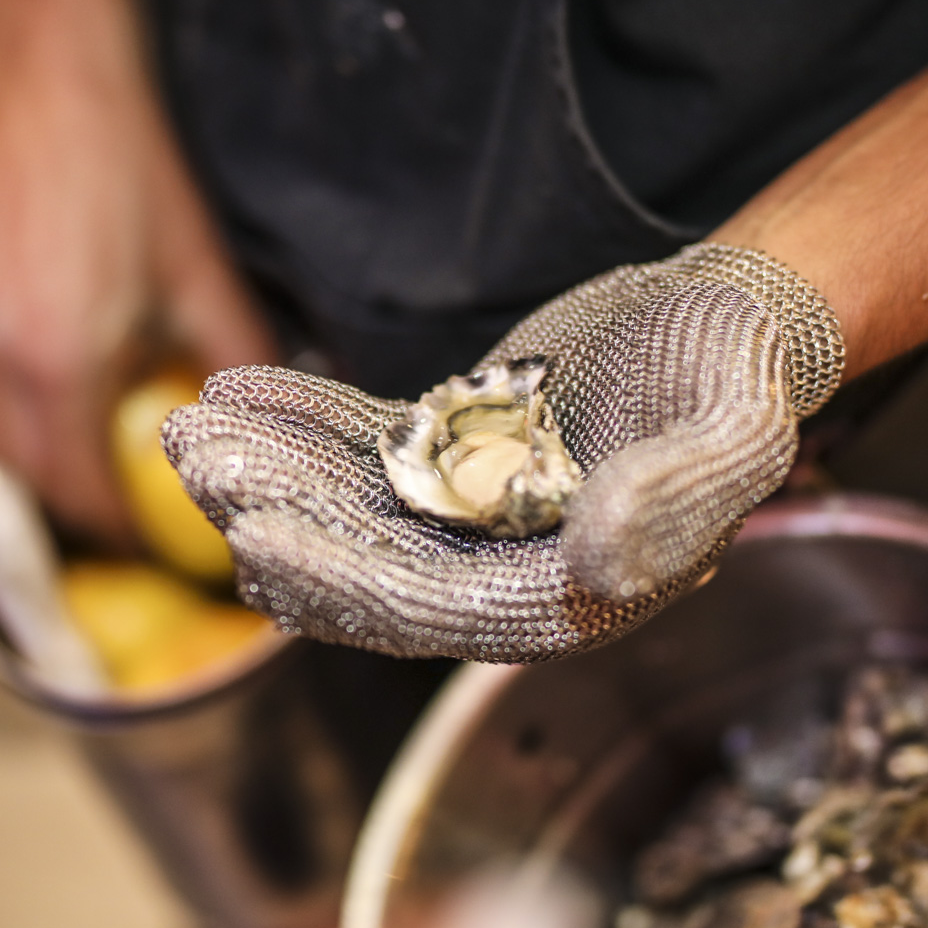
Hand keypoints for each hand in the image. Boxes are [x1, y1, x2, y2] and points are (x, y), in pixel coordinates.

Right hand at [0, 0, 274, 538]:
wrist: (49, 79)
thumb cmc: (127, 171)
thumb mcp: (200, 275)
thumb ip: (235, 361)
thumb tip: (264, 421)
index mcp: (54, 357)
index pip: (76, 483)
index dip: (111, 521)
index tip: (138, 534)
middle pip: (21, 467)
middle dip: (69, 493)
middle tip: (111, 494)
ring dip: (26, 442)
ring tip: (75, 431)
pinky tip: (28, 362)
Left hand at [163, 244, 843, 661]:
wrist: (725, 321)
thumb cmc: (735, 377)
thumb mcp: (727, 435)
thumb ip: (669, 504)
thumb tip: (598, 566)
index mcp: (564, 597)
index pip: (430, 607)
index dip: (339, 577)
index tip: (255, 533)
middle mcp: (505, 573)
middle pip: (366, 560)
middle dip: (276, 512)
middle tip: (193, 458)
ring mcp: (469, 518)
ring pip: (350, 506)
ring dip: (272, 467)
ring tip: (191, 421)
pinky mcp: (450, 460)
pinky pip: (361, 450)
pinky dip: (304, 422)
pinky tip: (241, 388)